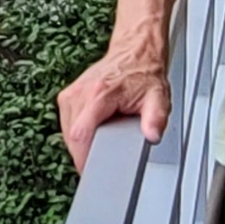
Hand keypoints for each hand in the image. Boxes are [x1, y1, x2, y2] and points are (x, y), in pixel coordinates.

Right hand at [57, 54, 171, 172]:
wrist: (135, 52)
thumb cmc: (144, 74)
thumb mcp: (158, 97)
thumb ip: (156, 119)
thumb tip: (152, 136)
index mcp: (99, 94)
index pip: (80, 134)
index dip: (83, 157)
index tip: (90, 171)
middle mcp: (81, 93)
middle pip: (72, 138)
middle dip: (85, 153)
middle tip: (106, 158)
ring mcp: (71, 94)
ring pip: (66, 133)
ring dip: (81, 144)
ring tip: (102, 137)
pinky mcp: (68, 96)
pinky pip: (66, 125)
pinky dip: (78, 134)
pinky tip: (93, 130)